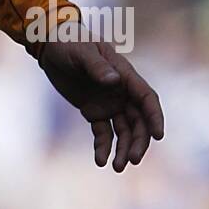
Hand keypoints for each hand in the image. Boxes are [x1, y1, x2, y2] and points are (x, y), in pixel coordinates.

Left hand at [36, 35, 163, 170]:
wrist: (50, 45)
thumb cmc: (69, 42)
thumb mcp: (81, 51)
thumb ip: (97, 66)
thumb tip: (115, 81)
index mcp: (124, 75)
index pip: (147, 99)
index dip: (155, 117)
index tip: (159, 136)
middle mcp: (122, 92)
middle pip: (139, 121)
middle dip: (139, 141)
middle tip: (132, 160)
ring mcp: (109, 103)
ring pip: (124, 131)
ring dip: (124, 149)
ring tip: (117, 167)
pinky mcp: (94, 111)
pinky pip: (104, 133)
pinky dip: (104, 147)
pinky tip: (101, 160)